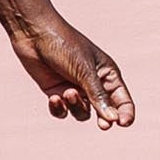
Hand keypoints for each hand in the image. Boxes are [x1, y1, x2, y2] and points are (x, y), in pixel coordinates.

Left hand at [10, 13, 135, 128]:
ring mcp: (75, 89)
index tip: (122, 123)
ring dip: (76, 106)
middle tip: (102, 125)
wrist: (34, 35)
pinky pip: (62, 111)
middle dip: (103, 118)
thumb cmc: (64, 46)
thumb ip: (98, 96)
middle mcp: (93, 84)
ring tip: (67, 93)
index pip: (122, 99)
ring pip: (82, 113)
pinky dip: (59, 108)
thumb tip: (113, 119)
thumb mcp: (84, 71)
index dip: (125, 113)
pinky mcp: (56, 93)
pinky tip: (53, 98)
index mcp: (107, 74)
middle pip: (104, 111)